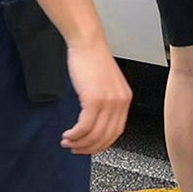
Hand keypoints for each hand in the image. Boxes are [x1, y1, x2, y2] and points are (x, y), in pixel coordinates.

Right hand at [60, 40, 131, 154]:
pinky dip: (75, 134)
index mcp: (125, 98)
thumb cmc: (93, 59)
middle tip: (75, 149)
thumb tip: (95, 122)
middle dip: (89, 148)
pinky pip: (85, 126)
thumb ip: (105, 102)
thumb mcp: (106, 83)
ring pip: (94, 134)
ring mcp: (108, 101)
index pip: (116, 131)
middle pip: (106, 137)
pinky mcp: (94, 99)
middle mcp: (120, 101)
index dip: (101, 144)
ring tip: (67, 142)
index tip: (89, 148)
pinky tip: (68, 134)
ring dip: (79, 143)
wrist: (88, 42)